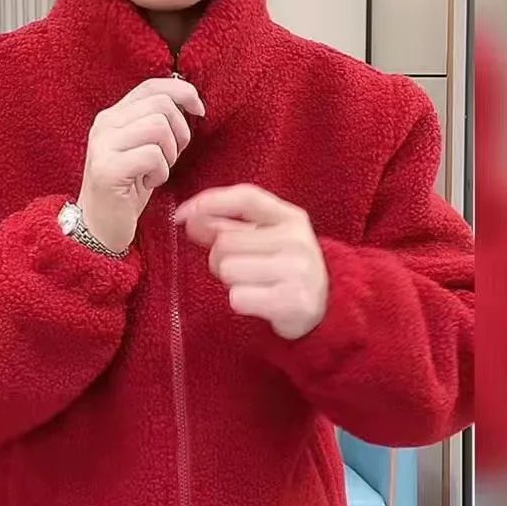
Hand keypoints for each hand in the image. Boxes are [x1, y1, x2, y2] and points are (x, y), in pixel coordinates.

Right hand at [78, 78, 204, 253]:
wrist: (100, 227)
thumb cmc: (127, 190)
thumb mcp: (142, 150)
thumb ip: (155, 124)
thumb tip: (188, 102)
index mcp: (113, 116)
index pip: (152, 86)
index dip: (182, 92)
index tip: (199, 112)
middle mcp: (104, 125)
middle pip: (161, 105)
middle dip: (180, 131)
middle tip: (173, 156)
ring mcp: (103, 146)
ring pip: (158, 127)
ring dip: (169, 154)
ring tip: (157, 172)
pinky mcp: (108, 169)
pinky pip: (152, 156)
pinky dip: (161, 172)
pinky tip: (149, 183)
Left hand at [175, 185, 328, 339]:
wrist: (324, 309)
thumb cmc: (285, 269)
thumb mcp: (265, 240)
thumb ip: (227, 226)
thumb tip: (188, 218)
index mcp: (291, 218)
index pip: (246, 197)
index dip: (210, 202)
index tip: (182, 215)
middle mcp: (297, 240)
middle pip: (225, 242)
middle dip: (220, 259)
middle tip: (240, 269)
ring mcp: (297, 270)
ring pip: (228, 270)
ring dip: (231, 282)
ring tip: (252, 285)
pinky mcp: (291, 301)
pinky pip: (238, 298)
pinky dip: (241, 302)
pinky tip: (259, 301)